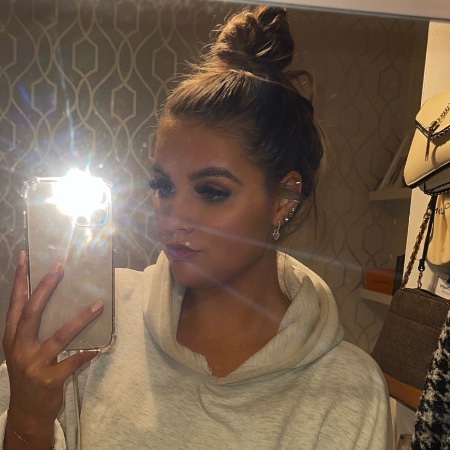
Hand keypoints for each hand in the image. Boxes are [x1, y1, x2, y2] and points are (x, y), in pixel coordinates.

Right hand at [2, 250, 103, 447]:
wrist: (27, 411)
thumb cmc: (29, 373)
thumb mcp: (23, 349)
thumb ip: (32, 327)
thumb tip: (52, 297)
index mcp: (12, 337)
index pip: (15, 302)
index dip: (21, 279)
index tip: (26, 256)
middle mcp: (19, 347)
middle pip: (32, 312)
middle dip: (45, 288)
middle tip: (59, 268)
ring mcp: (33, 364)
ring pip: (59, 335)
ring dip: (81, 319)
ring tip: (98, 304)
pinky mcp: (49, 379)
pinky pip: (72, 362)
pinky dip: (86, 354)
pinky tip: (97, 348)